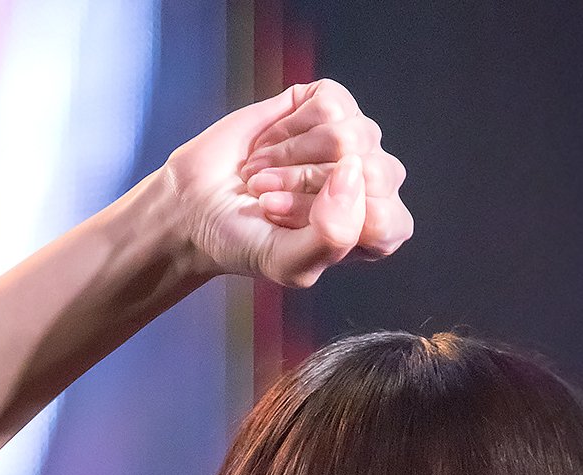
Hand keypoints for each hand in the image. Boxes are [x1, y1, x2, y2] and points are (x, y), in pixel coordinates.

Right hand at [163, 79, 411, 289]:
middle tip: (269, 200)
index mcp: (373, 232)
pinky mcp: (330, 104)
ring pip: (348, 136)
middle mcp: (374, 185)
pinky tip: (270, 148)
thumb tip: (353, 171)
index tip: (285, 223)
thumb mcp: (287, 263)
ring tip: (264, 176)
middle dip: (307, 187)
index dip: (331, 219)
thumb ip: (332, 236)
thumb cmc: (245, 240)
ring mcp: (355, 141)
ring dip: (290, 159)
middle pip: (372, 173)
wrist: (197, 204)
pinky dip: (286, 129)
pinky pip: (327, 105)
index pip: (385, 219)